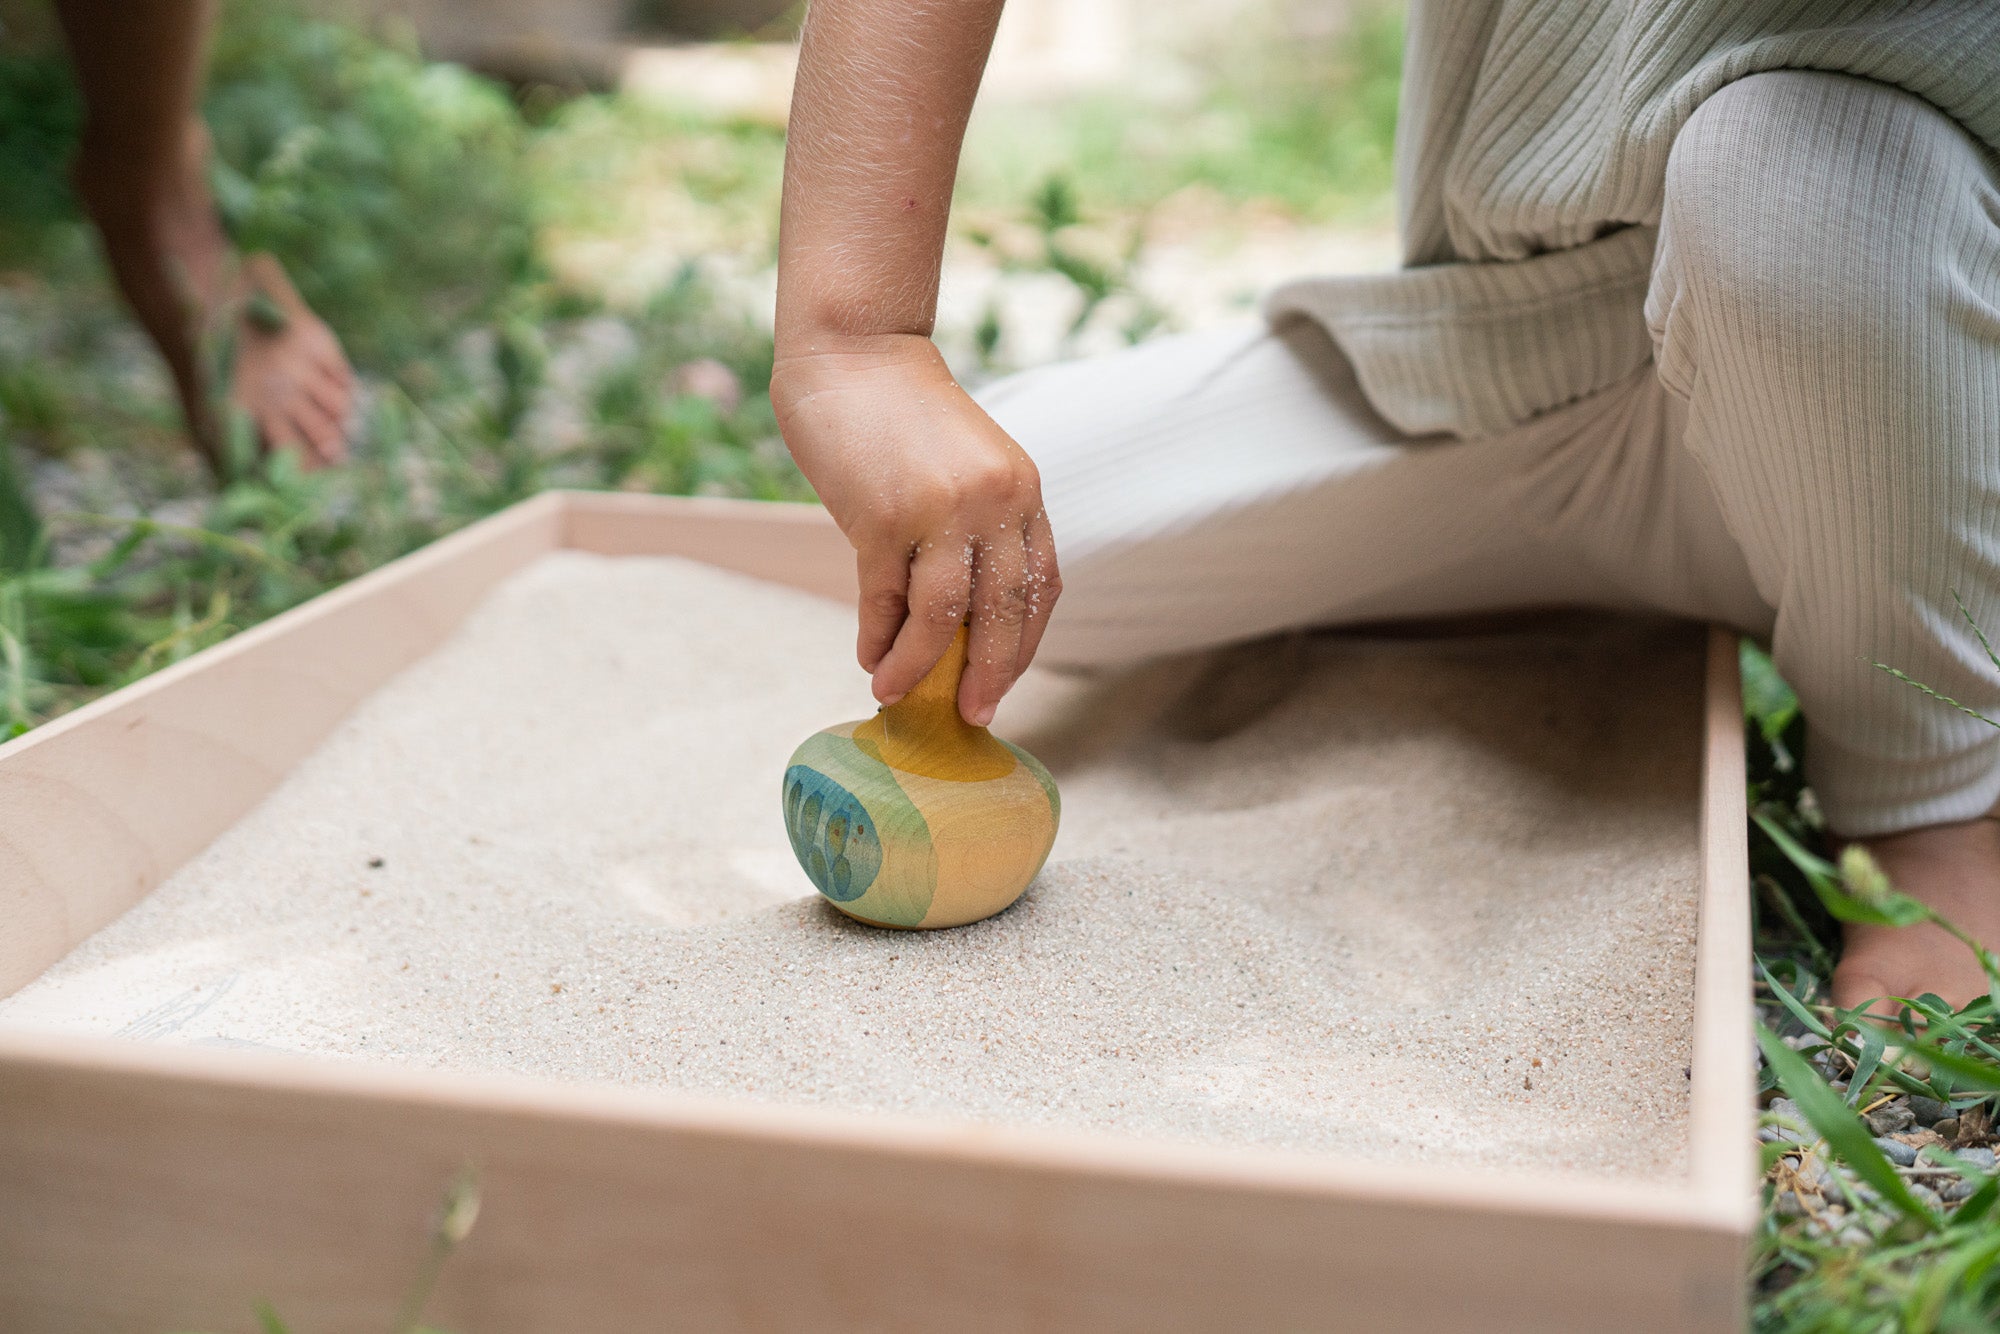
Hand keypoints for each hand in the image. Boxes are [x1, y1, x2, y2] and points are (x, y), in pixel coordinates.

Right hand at [771, 333, 1059, 724]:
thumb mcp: (968, 467)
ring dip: (918, 668)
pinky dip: (878, 638)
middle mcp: (993, 503)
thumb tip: (960, 623)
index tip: (1003, 683)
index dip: (1024, 645)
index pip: (1040, 588)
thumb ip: (976, 530)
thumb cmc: (904, 415)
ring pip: (942, 619)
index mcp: (1023, 492)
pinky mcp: (882, 519)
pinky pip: (885, 600)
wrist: (854, 351)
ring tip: (894, 694)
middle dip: (988, 675)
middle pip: (1003, 614)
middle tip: (971, 715)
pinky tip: (870, 658)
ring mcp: (939, 511)